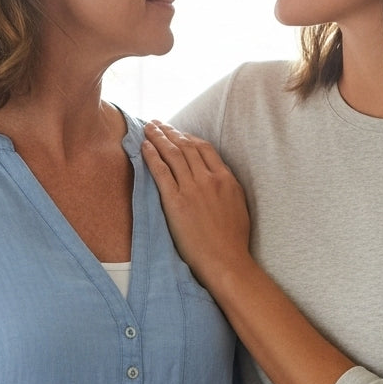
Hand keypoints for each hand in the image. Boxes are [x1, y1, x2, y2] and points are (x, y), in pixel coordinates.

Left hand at [141, 121, 251, 288]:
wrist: (226, 259)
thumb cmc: (233, 239)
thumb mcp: (238, 204)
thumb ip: (227, 187)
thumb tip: (218, 178)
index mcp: (225, 178)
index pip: (204, 148)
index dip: (188, 136)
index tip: (178, 132)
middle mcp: (209, 178)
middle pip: (186, 146)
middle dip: (170, 132)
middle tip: (157, 123)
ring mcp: (192, 189)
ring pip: (172, 154)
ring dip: (158, 138)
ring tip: (148, 128)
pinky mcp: (176, 201)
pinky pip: (161, 172)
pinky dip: (152, 156)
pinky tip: (144, 147)